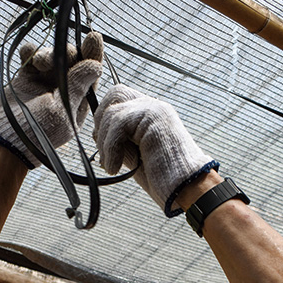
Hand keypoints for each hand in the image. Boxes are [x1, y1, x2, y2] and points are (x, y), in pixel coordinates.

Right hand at [0, 31, 103, 167]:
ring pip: (52, 55)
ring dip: (47, 53)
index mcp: (79, 101)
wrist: (5, 141)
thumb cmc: (37, 134)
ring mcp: (44, 82)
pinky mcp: (26, 78)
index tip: (93, 37)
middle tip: (51, 60)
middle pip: (72, 60)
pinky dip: (30, 51)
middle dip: (65, 53)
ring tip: (38, 62)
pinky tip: (27, 54)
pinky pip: (31, 57)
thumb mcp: (62, 112)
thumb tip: (97, 65)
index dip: (93, 54)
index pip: (90, 73)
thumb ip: (78, 86)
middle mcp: (64, 89)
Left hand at [93, 84, 217, 215]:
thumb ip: (119, 141)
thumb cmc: (163, 179)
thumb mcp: (134, 157)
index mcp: (150, 114)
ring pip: (113, 112)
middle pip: (115, 93)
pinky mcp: (154, 117)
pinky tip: (115, 168)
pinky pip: (118, 124)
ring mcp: (155, 109)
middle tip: (105, 151)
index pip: (120, 97)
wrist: (187, 189)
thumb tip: (95, 134)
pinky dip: (111, 149)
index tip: (103, 146)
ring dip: (105, 143)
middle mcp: (153, 106)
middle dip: (101, 122)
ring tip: (112, 166)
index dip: (104, 117)